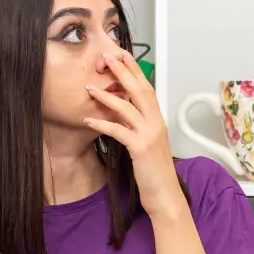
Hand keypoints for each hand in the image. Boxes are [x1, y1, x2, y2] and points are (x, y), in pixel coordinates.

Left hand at [83, 49, 183, 216]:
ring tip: (90, 87)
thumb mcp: (147, 146)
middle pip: (139, 90)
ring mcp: (149, 135)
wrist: (165, 196)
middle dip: (123, 72)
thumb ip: (137, 129)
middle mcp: (156, 124)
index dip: (135, 71)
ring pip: (128, 107)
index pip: (147, 89)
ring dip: (107, 95)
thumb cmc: (154, 174)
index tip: (123, 56)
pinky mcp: (140, 148)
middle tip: (108, 57)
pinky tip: (88, 119)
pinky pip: (118, 130)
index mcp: (158, 122)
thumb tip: (121, 117)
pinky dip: (102, 123)